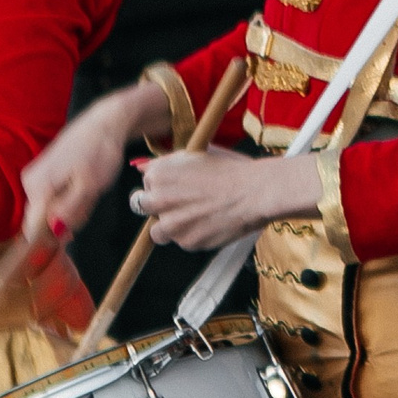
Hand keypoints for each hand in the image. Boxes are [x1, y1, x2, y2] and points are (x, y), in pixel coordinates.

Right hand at [22, 88, 150, 244]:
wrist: (103, 124)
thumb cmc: (99, 153)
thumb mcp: (91, 187)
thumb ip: (71, 211)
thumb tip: (54, 231)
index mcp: (38, 188)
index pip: (32, 229)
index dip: (51, 239)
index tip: (71, 235)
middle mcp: (29, 183)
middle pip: (41, 220)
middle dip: (64, 221)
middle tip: (87, 204)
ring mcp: (34, 177)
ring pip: (48, 209)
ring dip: (69, 209)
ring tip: (88, 191)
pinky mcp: (43, 173)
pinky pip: (52, 197)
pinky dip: (68, 198)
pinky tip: (83, 185)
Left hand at [131, 148, 316, 250]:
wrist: (255, 192)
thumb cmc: (232, 170)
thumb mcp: (197, 155)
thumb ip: (166, 163)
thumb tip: (141, 167)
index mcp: (159, 173)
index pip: (146, 183)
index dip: (162, 185)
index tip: (177, 187)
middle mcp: (158, 198)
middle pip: (142, 207)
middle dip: (158, 206)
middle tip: (181, 204)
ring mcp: (170, 223)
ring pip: (157, 231)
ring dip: (171, 226)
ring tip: (196, 218)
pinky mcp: (185, 242)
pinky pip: (182, 242)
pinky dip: (193, 236)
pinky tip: (211, 224)